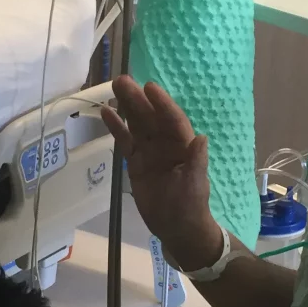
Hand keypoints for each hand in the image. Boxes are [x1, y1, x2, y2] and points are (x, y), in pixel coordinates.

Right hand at [101, 77, 220, 268]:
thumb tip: (201, 138)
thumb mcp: (195, 183)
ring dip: (126, 106)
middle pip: (150, 116)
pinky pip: (125, 140)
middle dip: (138, 99)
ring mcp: (149, 151)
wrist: (176, 227)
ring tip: (113, 87)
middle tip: (122, 80)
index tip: (150, 87)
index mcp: (183, 145)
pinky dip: (116, 127)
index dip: (162, 103)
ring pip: (136, 124)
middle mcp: (165, 143)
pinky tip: (106, 112)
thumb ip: (197, 160)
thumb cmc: (190, 204)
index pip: (172, 119)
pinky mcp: (135, 161)